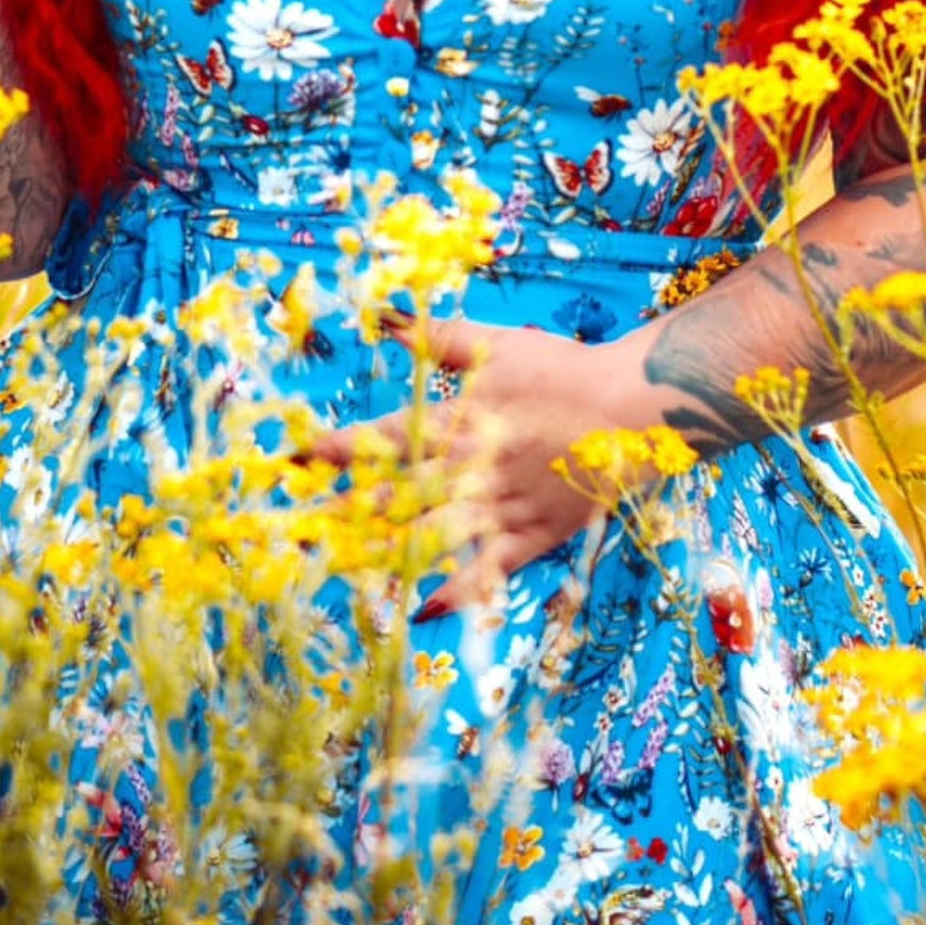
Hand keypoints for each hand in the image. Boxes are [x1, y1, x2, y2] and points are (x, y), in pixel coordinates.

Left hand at [303, 315, 616, 615]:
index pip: (383, 436)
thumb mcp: (498, 343)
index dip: (333, 447)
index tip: (291, 458)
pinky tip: (424, 608)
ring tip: (343, 569)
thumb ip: (437, 336)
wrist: (634, 409)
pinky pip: (491, 569)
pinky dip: (458, 590)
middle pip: (396, 495)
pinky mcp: (534, 535)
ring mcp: (502, 507)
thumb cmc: (562, 370)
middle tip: (298, 529)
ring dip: (386, 554)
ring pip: (433, 537)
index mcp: (459, 419)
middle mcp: (473, 467)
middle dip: (344, 512)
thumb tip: (381, 316)